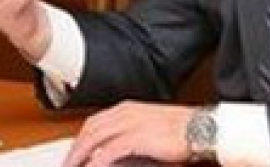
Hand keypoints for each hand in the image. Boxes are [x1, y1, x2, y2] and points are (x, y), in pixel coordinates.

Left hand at [62, 101, 193, 166]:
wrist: (201, 128)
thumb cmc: (182, 129)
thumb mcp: (152, 126)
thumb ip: (132, 133)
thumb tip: (115, 150)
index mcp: (128, 108)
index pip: (95, 122)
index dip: (80, 139)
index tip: (74, 154)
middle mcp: (125, 113)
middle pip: (89, 130)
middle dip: (74, 150)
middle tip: (67, 165)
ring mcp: (130, 124)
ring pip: (94, 139)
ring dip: (80, 157)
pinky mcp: (136, 138)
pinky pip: (108, 152)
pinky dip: (96, 163)